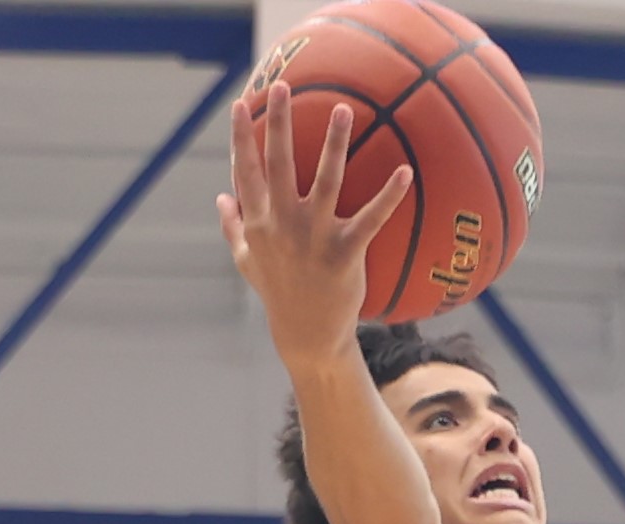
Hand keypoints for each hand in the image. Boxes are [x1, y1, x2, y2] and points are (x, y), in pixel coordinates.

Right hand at [217, 77, 411, 364]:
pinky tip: (405, 171)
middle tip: (283, 87)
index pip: (246, 171)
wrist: (308, 336)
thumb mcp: (247, 261)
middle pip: (279, 163)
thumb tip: (219, 196)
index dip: (241, 137)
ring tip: (343, 108)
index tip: (241, 104)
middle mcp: (283, 224)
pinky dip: (389, 195)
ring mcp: (314, 237)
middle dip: (278, 122)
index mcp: (259, 222)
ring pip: (325, 180)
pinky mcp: (345, 252)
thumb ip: (232, 226)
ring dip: (334, 142)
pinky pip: (371, 218)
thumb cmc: (278, 295)